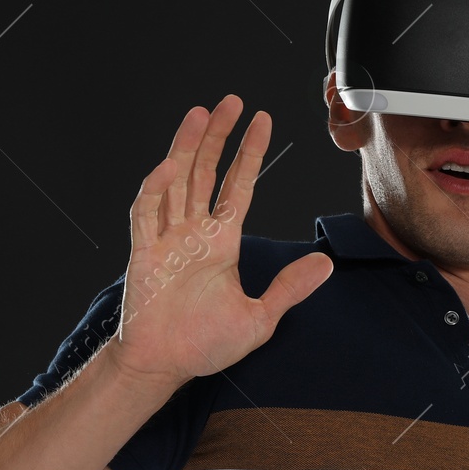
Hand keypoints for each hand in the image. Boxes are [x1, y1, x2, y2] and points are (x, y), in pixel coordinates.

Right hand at [110, 94, 332, 387]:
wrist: (165, 367)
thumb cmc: (205, 344)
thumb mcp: (260, 317)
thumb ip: (289, 288)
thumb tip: (326, 264)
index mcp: (221, 242)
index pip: (237, 185)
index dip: (248, 153)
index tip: (261, 121)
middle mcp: (193, 232)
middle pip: (204, 171)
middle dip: (218, 136)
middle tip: (231, 102)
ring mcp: (166, 238)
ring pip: (175, 180)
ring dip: (186, 146)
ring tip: (200, 114)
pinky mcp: (142, 253)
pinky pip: (146, 212)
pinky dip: (155, 188)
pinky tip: (169, 166)